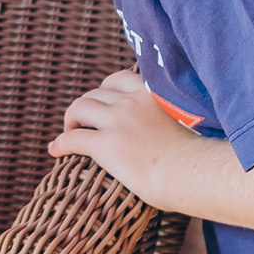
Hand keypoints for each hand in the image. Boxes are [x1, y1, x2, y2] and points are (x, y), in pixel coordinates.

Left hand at [49, 68, 190, 202]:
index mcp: (152, 94)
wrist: (193, 175)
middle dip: (86, 106)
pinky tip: (55, 151)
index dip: (106, 89)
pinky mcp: (105, 145)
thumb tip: (174, 133)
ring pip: (79, 108)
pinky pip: (72, 139)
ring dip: (71, 119)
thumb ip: (173, 120)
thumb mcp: (188, 126)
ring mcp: (117, 122)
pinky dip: (60, 143)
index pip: (120, 78)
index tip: (103, 101)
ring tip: (70, 132)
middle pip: (96, 92)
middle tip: (83, 122)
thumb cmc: (198, 160)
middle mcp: (132, 102)